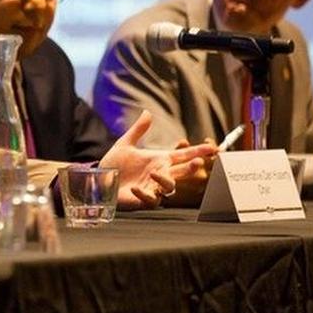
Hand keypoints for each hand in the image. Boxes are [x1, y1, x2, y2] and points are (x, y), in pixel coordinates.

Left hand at [99, 110, 217, 208]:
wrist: (100, 179)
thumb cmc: (114, 163)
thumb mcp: (125, 144)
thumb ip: (138, 129)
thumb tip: (147, 112)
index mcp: (159, 160)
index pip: (183, 155)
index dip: (198, 152)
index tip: (212, 147)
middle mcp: (160, 174)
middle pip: (182, 172)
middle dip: (192, 168)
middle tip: (198, 163)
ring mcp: (153, 188)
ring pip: (169, 187)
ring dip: (165, 181)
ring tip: (154, 174)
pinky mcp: (142, 200)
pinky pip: (151, 200)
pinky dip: (144, 194)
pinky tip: (136, 188)